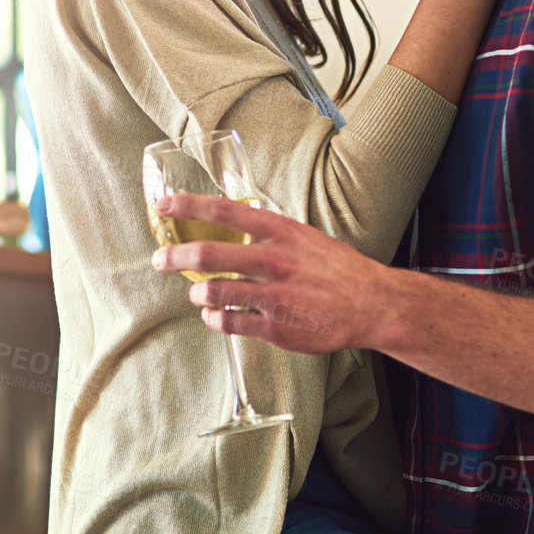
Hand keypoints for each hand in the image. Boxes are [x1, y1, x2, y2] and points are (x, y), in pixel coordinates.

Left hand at [150, 192, 386, 352]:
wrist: (373, 304)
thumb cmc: (337, 270)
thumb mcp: (304, 238)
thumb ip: (268, 235)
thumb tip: (232, 230)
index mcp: (280, 231)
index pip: (222, 211)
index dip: (186, 207)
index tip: (162, 206)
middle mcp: (274, 260)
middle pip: (208, 254)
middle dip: (174, 257)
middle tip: (161, 260)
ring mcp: (274, 295)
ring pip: (214, 292)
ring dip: (198, 294)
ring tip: (199, 294)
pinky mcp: (275, 327)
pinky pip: (229, 323)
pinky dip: (214, 319)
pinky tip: (216, 316)